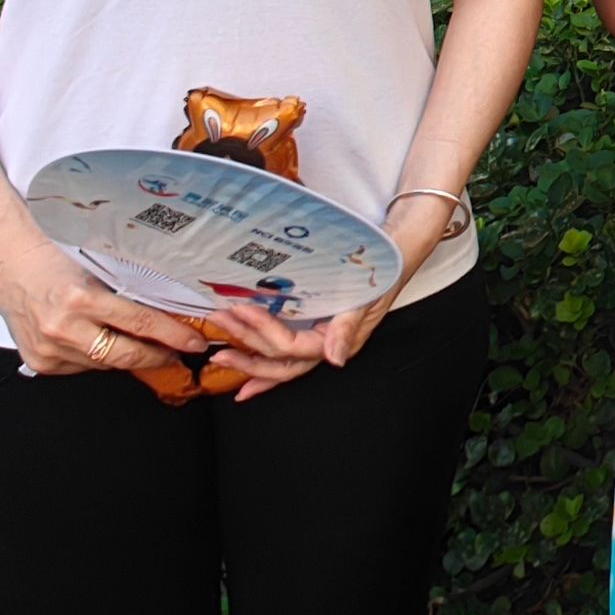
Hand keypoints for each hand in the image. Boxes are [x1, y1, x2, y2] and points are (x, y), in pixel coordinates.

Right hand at [0, 238, 217, 387]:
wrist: (10, 271)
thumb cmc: (54, 266)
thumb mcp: (95, 275)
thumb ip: (124, 300)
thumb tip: (164, 322)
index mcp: (81, 298)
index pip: (140, 323)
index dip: (173, 335)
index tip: (194, 342)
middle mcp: (64, 327)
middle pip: (125, 355)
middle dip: (158, 357)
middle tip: (177, 354)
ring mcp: (50, 349)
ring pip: (105, 365)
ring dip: (125, 357)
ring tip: (138, 345)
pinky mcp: (40, 363)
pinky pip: (82, 368)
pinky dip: (95, 358)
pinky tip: (95, 342)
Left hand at [222, 191, 457, 400]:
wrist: (396, 251)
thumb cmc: (382, 270)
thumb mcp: (367, 296)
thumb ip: (347, 327)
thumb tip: (335, 360)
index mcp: (338, 340)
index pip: (293, 347)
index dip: (264, 333)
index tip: (242, 310)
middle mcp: (326, 346)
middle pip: (282, 364)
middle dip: (249, 358)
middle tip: (218, 345)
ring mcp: (318, 338)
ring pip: (279, 360)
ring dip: (250, 356)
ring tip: (222, 351)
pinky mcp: (311, 327)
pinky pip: (283, 350)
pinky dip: (262, 359)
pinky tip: (242, 363)